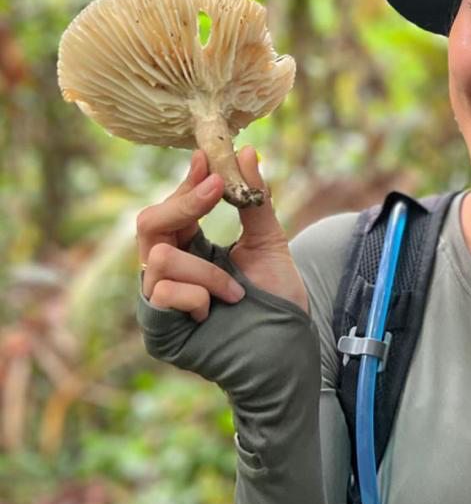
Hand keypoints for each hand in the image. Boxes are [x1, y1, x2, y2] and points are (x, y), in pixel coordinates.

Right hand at [134, 147, 316, 437]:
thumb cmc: (277, 301)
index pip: (175, 206)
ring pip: (160, 259)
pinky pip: (160, 294)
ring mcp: (161, 300)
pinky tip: (215, 310)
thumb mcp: (270, 244)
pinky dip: (195, 295)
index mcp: (191, 247)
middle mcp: (170, 270)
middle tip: (216, 191)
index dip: (187, 182)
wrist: (288, 353)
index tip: (207, 159)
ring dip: (206, 270)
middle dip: (184, 204)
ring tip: (236, 291)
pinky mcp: (159, 330)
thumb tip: (248, 150)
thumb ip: (255, 200)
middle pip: (149, 222)